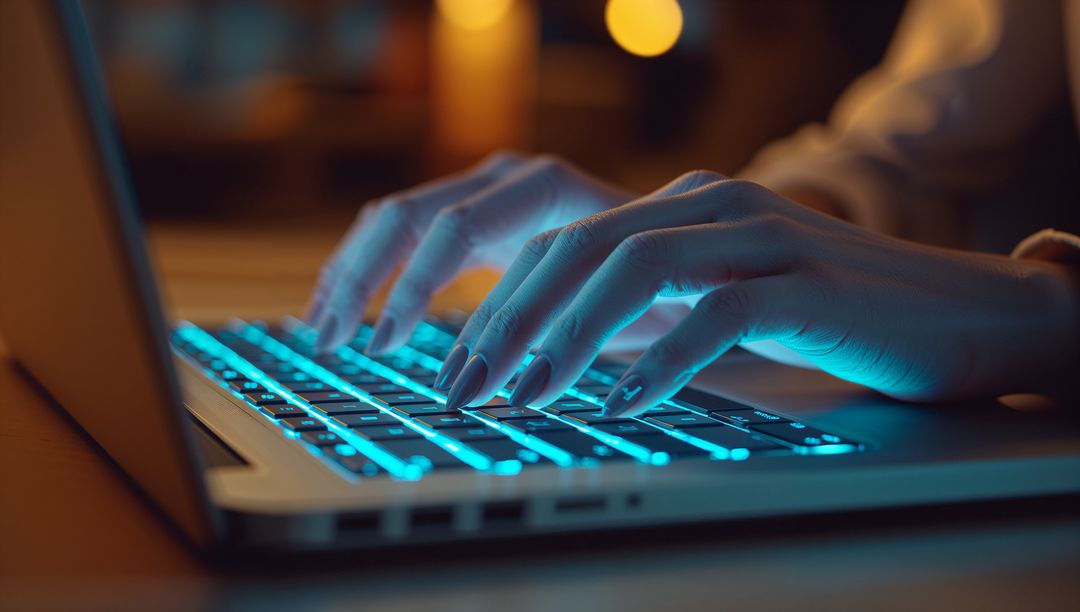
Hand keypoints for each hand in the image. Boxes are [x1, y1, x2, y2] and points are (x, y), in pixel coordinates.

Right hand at [306, 151, 636, 358]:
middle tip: (332, 341)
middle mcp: (505, 180)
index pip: (452, 229)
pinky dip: (374, 270)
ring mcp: (486, 194)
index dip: (412, 288)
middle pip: (405, 216)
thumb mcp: (631, 297)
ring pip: (393, 220)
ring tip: (324, 330)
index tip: (385, 346)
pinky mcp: (476, 218)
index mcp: (542, 188)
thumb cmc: (666, 277)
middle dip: (362, 279)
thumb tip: (528, 384)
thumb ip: (576, 323)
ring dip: (354, 273)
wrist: (684, 240)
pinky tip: (354, 311)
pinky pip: (406, 234)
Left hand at [441, 170, 1078, 415]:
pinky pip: (716, 313)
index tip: (461, 365)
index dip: (503, 304)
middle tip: (464, 387)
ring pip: (634, 268)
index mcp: (683, 206)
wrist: (954, 310)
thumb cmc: (827, 313)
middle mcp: (711, 205)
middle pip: (580, 249)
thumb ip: (651, 307)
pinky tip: (626, 402)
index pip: (565, 243)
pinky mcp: (806, 283)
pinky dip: (663, 358)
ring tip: (526, 397)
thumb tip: (563, 353)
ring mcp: (760, 236)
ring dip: (567, 338)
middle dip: (511, 321)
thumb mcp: (720, 296)